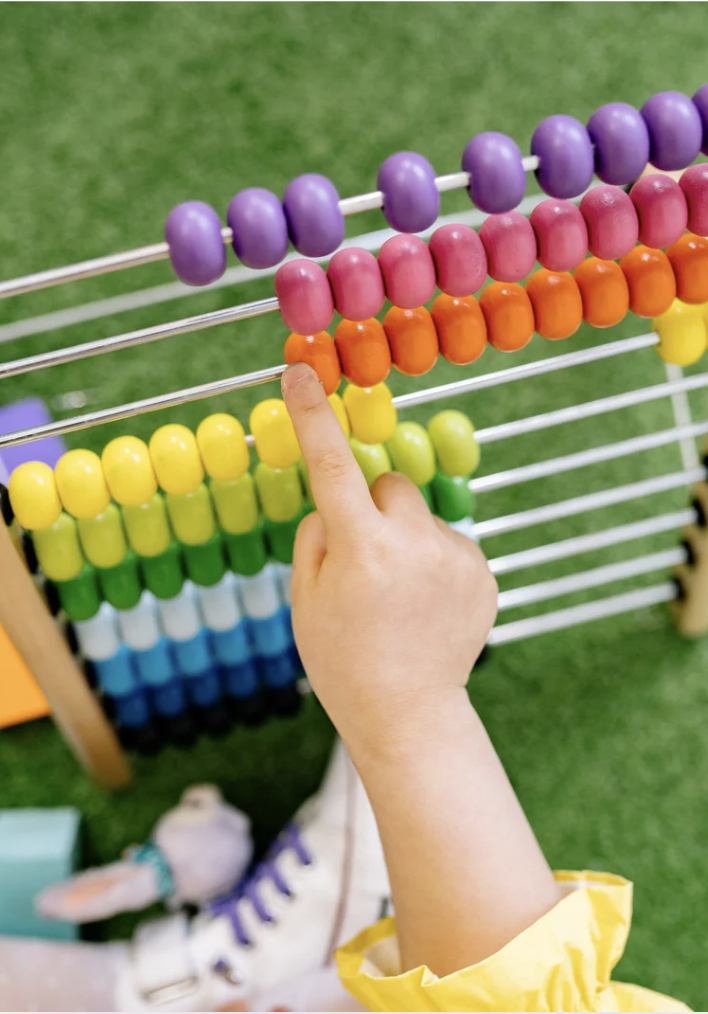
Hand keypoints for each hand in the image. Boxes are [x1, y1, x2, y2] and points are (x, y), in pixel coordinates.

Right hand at [282, 363, 497, 756]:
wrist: (408, 714)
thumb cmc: (341, 660)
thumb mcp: (304, 599)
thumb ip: (317, 535)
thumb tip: (339, 501)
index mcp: (362, 549)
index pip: (331, 464)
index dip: (313, 415)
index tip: (302, 371)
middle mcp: (414, 543)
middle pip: (389, 484)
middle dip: (371, 507)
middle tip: (364, 559)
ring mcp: (456, 556)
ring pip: (420, 514)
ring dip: (404, 535)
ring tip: (400, 593)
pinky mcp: (484, 571)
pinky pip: (448, 540)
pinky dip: (433, 559)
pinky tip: (427, 604)